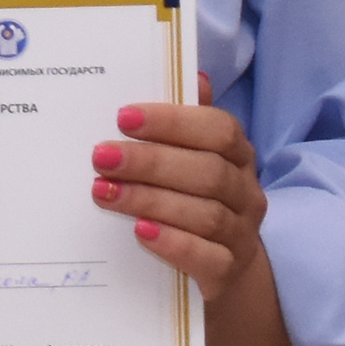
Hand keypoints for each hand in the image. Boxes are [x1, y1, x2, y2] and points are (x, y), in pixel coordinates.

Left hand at [97, 76, 306, 345]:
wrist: (217, 272)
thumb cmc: (191, 200)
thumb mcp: (187, 159)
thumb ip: (186, 122)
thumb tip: (192, 73)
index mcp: (236, 155)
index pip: (217, 129)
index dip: (172, 121)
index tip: (123, 117)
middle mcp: (245, 192)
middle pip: (207, 171)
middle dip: (150, 161)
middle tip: (100, 156)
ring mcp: (240, 234)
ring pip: (205, 213)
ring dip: (151, 200)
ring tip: (104, 193)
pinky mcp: (227, 272)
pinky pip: (207, 257)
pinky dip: (174, 243)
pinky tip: (140, 232)